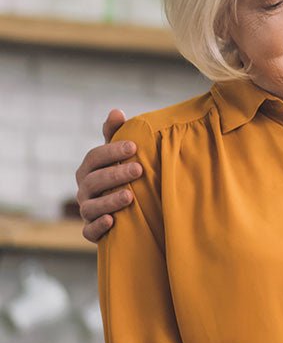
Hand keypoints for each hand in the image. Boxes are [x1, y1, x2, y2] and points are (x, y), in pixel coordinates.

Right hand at [75, 109, 141, 242]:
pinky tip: (112, 221)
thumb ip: (116, 135)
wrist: (128, 211)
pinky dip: (98, 227)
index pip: (95, 158)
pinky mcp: (91, 231)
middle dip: (116, 174)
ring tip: (130, 196)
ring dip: (110, 201)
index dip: (112, 151)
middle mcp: (84, 189)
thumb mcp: (120, 156)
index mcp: (89, 169)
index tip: (134, 146)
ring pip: (91, 207)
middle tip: (139, 169)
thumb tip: (116, 111)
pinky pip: (89, 231)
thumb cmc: (122, 176)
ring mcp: (86, 211)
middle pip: (94, 181)